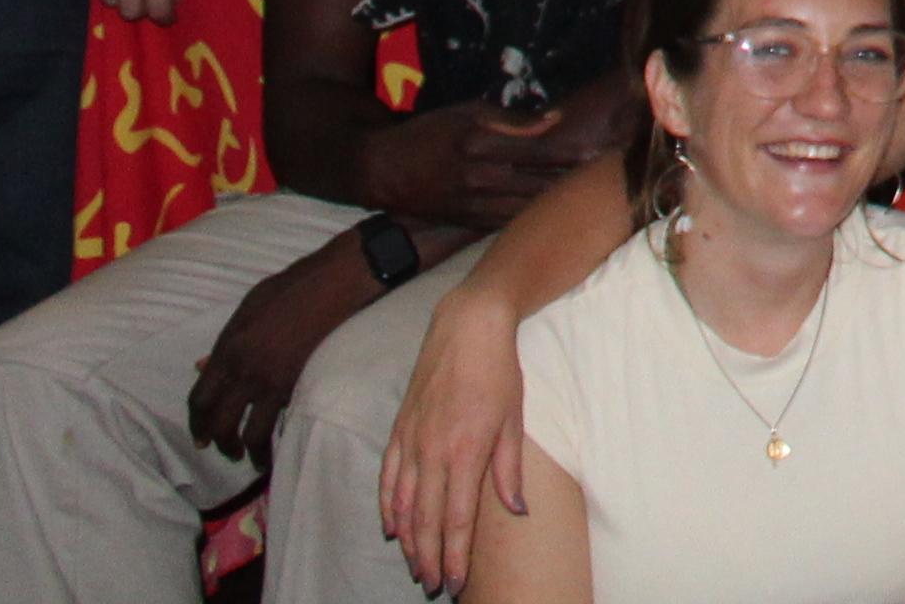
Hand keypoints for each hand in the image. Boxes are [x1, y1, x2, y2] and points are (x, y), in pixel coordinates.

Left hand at [190, 233, 392, 460]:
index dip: (197, 423)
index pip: (200, 398)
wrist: (335, 282)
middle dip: (220, 443)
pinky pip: (278, 422)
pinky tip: (278, 445)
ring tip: (254, 460)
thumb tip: (201, 368)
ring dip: (248, 451)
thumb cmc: (292, 287)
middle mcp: (243, 369)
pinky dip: (275, 439)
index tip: (201, 437)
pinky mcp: (297, 385)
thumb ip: (224, 341)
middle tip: (227, 453)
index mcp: (228, 348)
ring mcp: (270, 380)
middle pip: (219, 422)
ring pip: (249, 432)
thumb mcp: (248, 307)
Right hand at [367, 97, 614, 231]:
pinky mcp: (468, 222)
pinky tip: (558, 217)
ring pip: (528, 207)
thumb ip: (512, 119)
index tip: (603, 150)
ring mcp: (474, 204)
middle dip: (574, 181)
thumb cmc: (428, 132)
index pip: (539, 150)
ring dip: (559, 204)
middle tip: (611, 177)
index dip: (573, 152)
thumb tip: (555, 120)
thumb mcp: (466, 111)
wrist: (382, 171)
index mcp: (481, 143)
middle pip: (539, 182)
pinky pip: (510, 222)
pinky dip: (535, 219)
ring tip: (593, 198)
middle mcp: (480, 177)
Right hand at [382, 284, 532, 592]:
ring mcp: (411, 441)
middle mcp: (432, 452)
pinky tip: (392, 527)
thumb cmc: (499, 372)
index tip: (456, 583)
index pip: (458, 519)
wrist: (467, 327)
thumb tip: (516, 511)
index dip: (456, 555)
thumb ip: (508, 470)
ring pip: (404, 505)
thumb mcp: (514, 420)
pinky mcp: (398, 429)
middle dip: (430, 557)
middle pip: (427, 520)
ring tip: (417, 565)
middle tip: (435, 585)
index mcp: (465, 452)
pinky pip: (388, 478)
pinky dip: (388, 506)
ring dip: (409, 540)